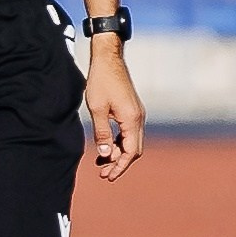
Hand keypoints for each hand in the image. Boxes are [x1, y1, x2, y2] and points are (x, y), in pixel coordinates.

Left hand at [84, 39, 145, 181]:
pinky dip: (118, 142)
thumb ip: (101, 134)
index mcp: (132, 120)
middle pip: (133, 150)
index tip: (108, 177)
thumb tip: (104, 155)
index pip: (130, 152)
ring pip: (131, 142)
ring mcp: (136, 114)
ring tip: (102, 163)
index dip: (120, 166)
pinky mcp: (132, 110)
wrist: (108, 59)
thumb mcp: (97, 109)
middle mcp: (138, 119)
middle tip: (103, 174)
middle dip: (119, 163)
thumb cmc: (101, 81)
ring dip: (118, 153)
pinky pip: (128, 133)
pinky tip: (106, 147)